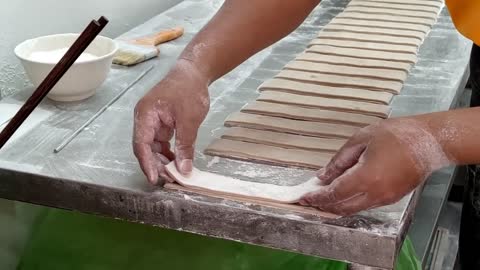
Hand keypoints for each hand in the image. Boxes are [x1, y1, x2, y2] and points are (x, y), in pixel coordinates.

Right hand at [133, 60, 209, 184]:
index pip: (141, 144)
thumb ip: (185, 145)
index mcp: (145, 114)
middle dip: (156, 165)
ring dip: (162, 162)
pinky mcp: (161, 125)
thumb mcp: (190, 120)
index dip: (147, 164)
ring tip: (175, 174)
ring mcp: (152, 122)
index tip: (154, 179)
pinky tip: (177, 163)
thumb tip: (184, 169)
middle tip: (170, 180)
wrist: (193, 73)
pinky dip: (168, 154)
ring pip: (152, 148)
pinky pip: (160, 144)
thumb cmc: (189, 90)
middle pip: (145, 148)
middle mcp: (144, 119)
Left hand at [300, 118, 451, 215]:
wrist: (429, 141)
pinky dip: (350, 203)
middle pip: (342, 207)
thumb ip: (339, 160)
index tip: (303, 198)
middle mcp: (375, 193)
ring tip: (322, 198)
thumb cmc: (396, 134)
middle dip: (324, 205)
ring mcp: (385, 198)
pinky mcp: (392, 198)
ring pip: (354, 209)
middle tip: (309, 200)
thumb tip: (322, 176)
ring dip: (336, 206)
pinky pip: (366, 205)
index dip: (317, 198)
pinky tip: (342, 195)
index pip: (335, 194)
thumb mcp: (361, 140)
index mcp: (366, 177)